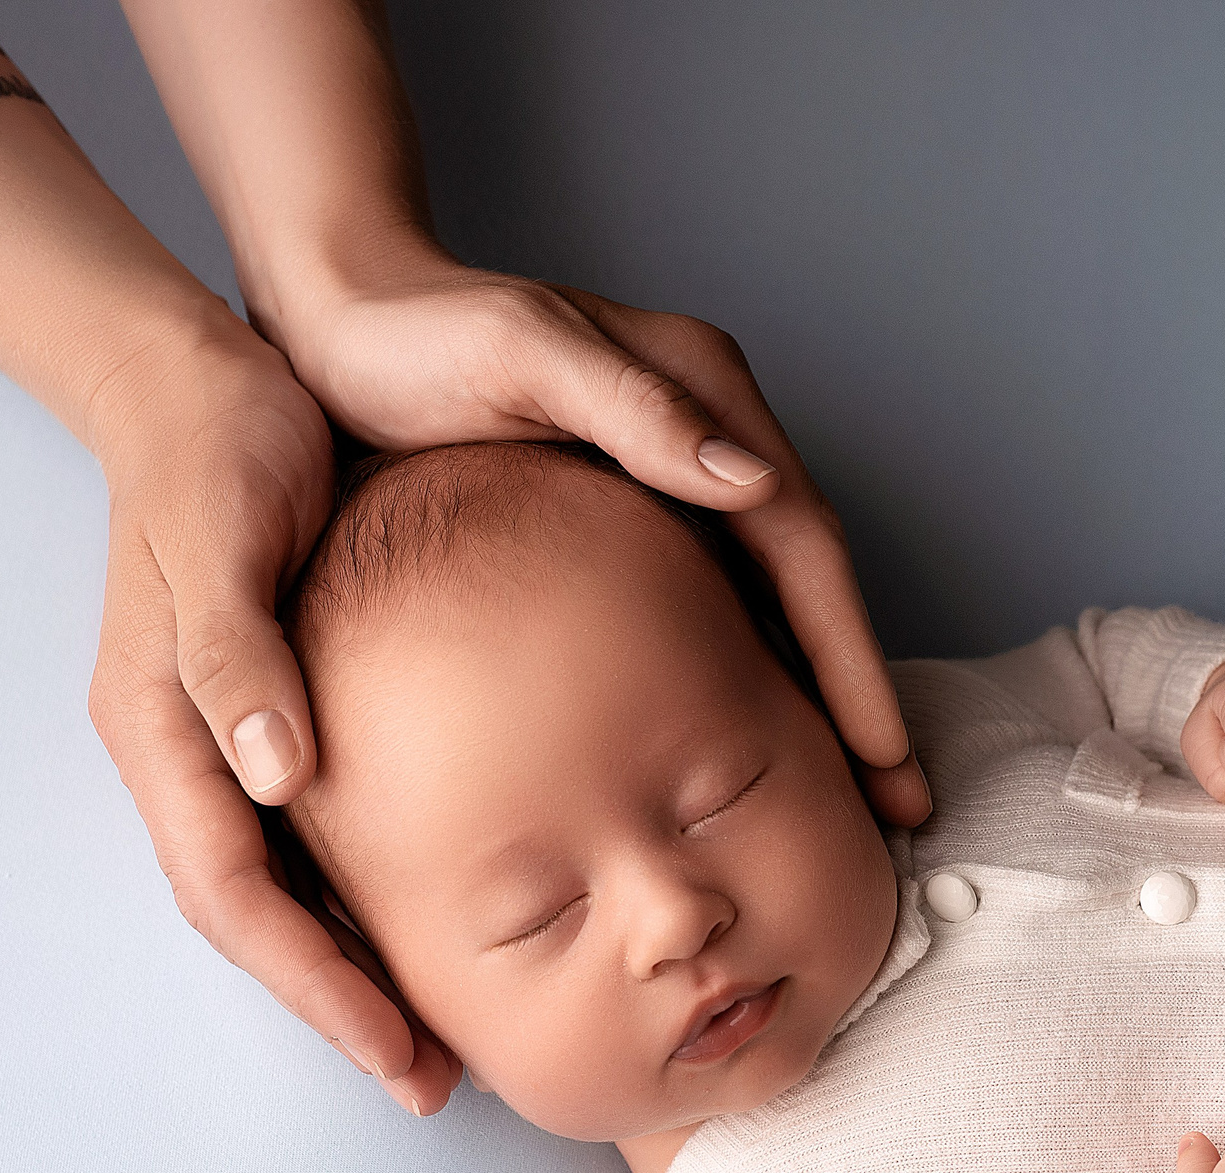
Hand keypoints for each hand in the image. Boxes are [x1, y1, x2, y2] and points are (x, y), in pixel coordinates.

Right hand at [84, 320, 461, 1115]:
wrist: (206, 370)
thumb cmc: (221, 440)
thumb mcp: (228, 531)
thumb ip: (239, 651)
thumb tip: (275, 773)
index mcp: (160, 724)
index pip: (235, 896)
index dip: (316, 984)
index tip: (396, 1055)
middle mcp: (183, 748)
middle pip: (256, 917)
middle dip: (337, 1004)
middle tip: (429, 1080)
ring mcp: (220, 735)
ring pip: (280, 887)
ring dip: (351, 962)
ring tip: (436, 1032)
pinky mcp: (267, 709)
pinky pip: (307, 834)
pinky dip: (361, 889)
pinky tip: (433, 914)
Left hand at [264, 245, 930, 827]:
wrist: (330, 314)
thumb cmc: (408, 336)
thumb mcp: (522, 355)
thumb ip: (637, 412)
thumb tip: (757, 484)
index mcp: (704, 391)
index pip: (806, 542)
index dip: (847, 656)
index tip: (878, 754)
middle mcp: (709, 428)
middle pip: (809, 580)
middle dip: (855, 694)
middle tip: (895, 806)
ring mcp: (673, 467)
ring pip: (772, 597)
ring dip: (812, 692)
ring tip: (845, 794)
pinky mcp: (631, 502)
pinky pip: (715, 597)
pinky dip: (745, 667)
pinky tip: (745, 736)